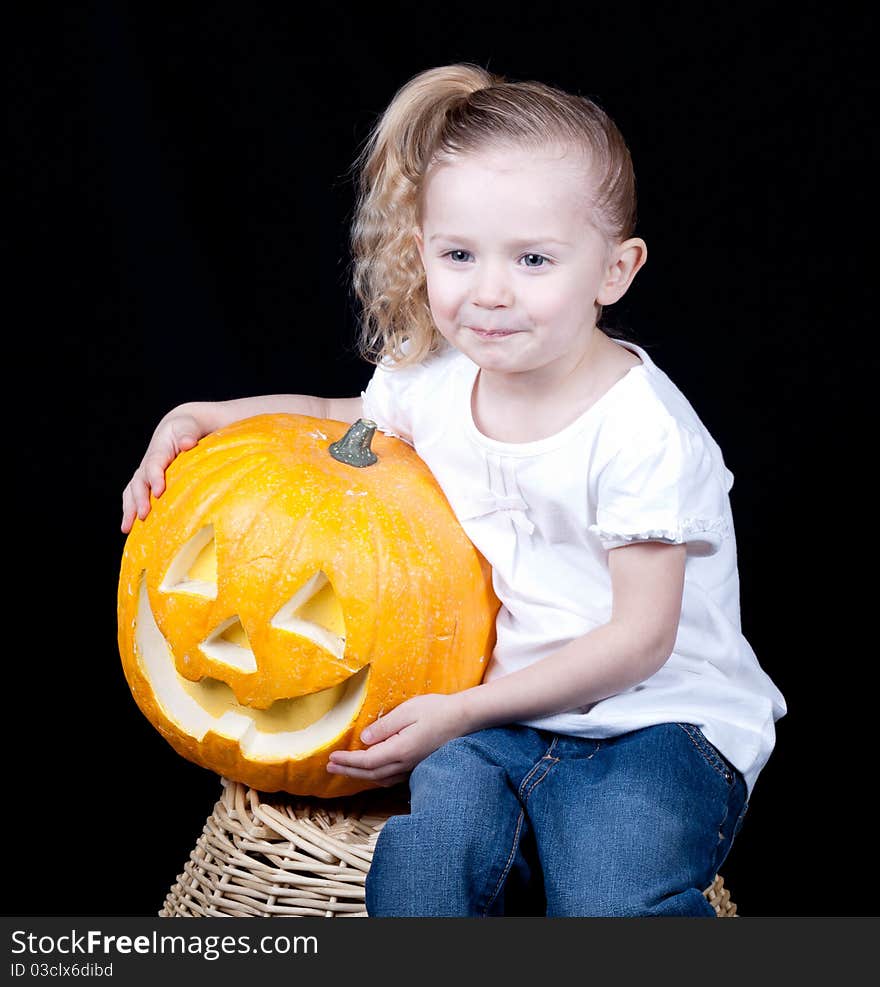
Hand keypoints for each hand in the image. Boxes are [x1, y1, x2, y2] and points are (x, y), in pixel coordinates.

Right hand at [121, 411, 202, 532]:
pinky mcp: (146, 482)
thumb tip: (188, 443)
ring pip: (132, 492)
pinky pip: (134, 497)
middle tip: (144, 515)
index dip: (155, 478)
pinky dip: (130, 511)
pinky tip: (129, 528)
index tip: (159, 492)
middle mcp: (148, 464)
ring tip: (128, 528)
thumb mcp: (188, 427)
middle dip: (140, 499)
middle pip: (139, 482)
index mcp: (159, 451)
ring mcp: (145, 474)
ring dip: (130, 509)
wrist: (177, 429)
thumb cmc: (187, 429)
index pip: (154, 464)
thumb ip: (187, 434)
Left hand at [327, 693, 470, 786]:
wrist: (465, 718)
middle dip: (348, 771)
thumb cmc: (437, 709)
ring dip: (360, 776)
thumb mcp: (408, 710)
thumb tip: (364, 740)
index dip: (347, 761)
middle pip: (371, 774)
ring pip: (381, 779)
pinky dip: (376, 777)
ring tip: (346, 770)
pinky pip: (392, 778)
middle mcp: (405, 763)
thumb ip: (385, 726)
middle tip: (330, 767)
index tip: (331, 757)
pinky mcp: (418, 765)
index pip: (366, 761)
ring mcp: (413, 766)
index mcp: (400, 749)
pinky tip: (372, 772)